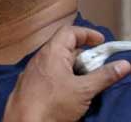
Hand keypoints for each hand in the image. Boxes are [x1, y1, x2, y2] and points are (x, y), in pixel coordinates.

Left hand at [3, 25, 130, 121]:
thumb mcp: (84, 90)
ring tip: (87, 81)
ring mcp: (32, 71)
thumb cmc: (53, 102)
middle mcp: (40, 57)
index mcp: (51, 52)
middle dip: (83, 54)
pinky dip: (63, 76)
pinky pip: (50, 73)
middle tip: (99, 67)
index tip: (101, 42)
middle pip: (64, 47)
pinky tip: (70, 90)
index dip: (87, 33)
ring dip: (74, 67)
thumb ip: (104, 76)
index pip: (69, 32)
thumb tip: (124, 64)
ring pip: (57, 62)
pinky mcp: (30, 83)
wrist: (25, 121)